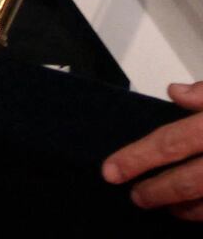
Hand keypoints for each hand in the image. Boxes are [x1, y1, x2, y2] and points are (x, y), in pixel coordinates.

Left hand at [102, 81, 202, 220]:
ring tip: (158, 203)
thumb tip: (174, 92)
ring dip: (178, 207)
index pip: (168, 143)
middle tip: (134, 196)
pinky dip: (199, 212)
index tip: (110, 170)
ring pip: (202, 203)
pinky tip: (187, 209)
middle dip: (155, 191)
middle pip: (184, 181)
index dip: (136, 158)